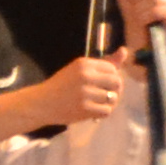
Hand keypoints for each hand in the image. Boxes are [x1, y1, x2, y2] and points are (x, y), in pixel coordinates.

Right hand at [0, 54, 133, 136]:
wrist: (41, 103)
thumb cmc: (61, 86)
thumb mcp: (80, 70)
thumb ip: (104, 62)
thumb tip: (124, 51)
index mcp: (84, 64)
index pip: (112, 69)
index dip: (110, 78)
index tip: (100, 84)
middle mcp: (86, 76)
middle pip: (116, 83)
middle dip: (113, 90)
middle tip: (102, 95)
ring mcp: (85, 93)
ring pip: (113, 98)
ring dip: (107, 103)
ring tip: (96, 104)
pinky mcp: (85, 108)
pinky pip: (106, 111)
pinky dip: (102, 113)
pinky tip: (92, 112)